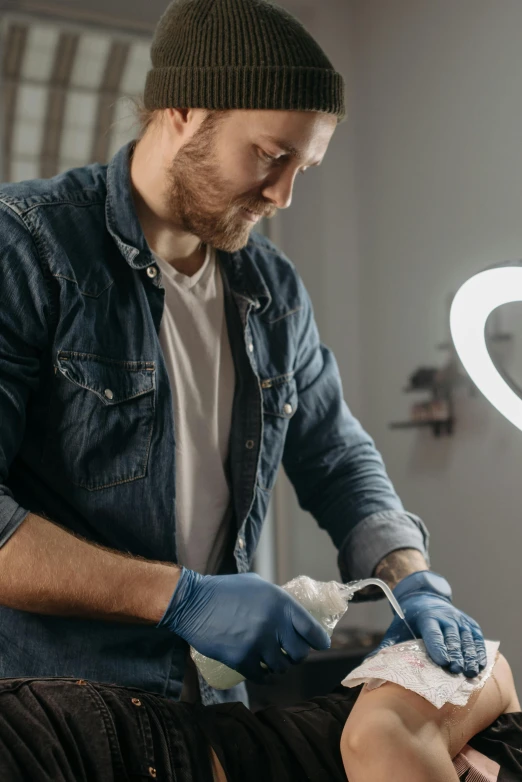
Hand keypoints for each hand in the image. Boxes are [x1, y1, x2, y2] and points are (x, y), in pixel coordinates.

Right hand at [157, 568, 330, 681]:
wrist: (193, 603)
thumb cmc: (225, 590)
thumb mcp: (257, 584)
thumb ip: (277, 599)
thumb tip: (291, 613)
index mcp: (281, 603)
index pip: (312, 630)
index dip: (319, 641)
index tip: (320, 645)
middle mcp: (274, 624)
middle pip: (300, 654)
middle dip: (296, 655)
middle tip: (289, 653)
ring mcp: (258, 643)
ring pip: (282, 668)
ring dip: (279, 667)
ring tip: (272, 661)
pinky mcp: (242, 659)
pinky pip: (262, 677)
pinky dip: (264, 677)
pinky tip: (262, 673)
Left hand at [367, 570, 486, 677]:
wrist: (424, 597)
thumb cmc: (409, 620)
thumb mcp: (396, 629)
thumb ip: (385, 646)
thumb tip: (369, 664)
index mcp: (426, 617)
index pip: (432, 632)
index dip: (437, 647)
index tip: (442, 662)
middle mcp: (445, 616)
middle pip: (452, 636)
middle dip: (455, 653)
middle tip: (456, 671)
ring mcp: (459, 619)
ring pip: (466, 638)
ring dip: (469, 655)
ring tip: (470, 672)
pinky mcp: (469, 624)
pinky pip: (477, 638)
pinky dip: (479, 652)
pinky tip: (479, 666)